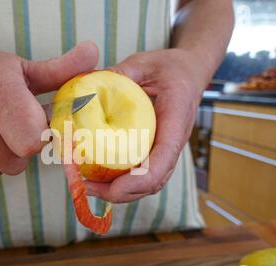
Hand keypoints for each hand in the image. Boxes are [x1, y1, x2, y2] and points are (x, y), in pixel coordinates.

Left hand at [85, 49, 207, 202]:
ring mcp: (167, 149)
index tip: (112, 187)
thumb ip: (118, 74)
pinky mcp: (157, 150)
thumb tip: (85, 87)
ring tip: (88, 186)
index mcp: (175, 121)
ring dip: (120, 192)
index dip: (139, 181)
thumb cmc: (171, 67)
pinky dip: (122, 182)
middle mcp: (174, 141)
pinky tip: (99, 176)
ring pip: (148, 183)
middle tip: (87, 188)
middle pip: (153, 182)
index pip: (162, 161)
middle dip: (121, 193)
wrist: (190, 72)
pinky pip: (144, 174)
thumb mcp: (143, 63)